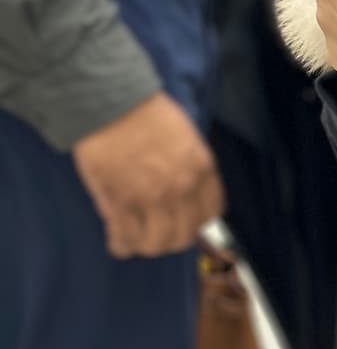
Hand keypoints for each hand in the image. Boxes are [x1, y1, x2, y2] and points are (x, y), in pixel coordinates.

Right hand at [72, 91, 223, 258]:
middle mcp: (181, 187)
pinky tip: (120, 243)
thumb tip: (185, 200)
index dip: (197, 221)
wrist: (113, 102)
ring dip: (147, 246)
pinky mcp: (120, 202)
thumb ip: (190, 170)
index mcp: (201, 167)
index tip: (186, 220)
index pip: (211, 212)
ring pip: (156, 243)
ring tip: (139, 239)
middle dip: (172, 239)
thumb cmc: (149, 113)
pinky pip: (124, 238)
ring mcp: (150, 197)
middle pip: (183, 235)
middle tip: (160, 234)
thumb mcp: (186, 137)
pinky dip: (122, 246)